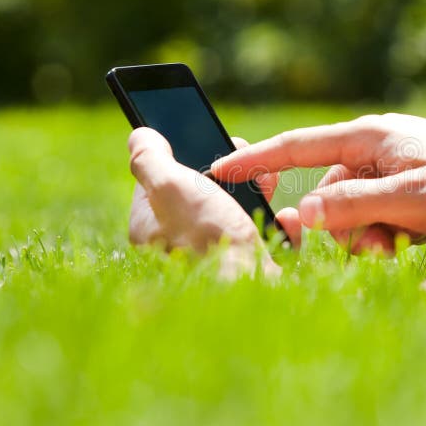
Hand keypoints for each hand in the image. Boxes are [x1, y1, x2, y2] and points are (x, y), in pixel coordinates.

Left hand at [127, 128, 301, 262]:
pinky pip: (271, 239)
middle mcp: (182, 244)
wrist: (248, 289)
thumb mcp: (168, 186)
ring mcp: (220, 258)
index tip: (204, 140)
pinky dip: (282, 226)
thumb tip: (140, 136)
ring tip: (270, 181)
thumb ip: (149, 158)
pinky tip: (285, 218)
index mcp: (152, 228)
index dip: (183, 155)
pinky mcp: (255, 270)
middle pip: (206, 193)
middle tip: (245, 157)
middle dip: (230, 170)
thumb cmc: (204, 237)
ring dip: (259, 191)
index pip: (162, 181)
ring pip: (241, 213)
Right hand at [211, 113, 425, 251]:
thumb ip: (352, 206)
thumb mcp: (409, 200)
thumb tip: (302, 214)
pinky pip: (378, 217)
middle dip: (341, 226)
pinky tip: (412, 244)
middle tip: (374, 248)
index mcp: (370, 137)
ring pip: (354, 211)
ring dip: (366, 237)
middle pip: (328, 193)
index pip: (299, 145)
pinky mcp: (411, 191)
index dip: (257, 160)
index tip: (218, 170)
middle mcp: (378, 149)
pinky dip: (386, 236)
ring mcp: (395, 170)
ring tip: (399, 248)